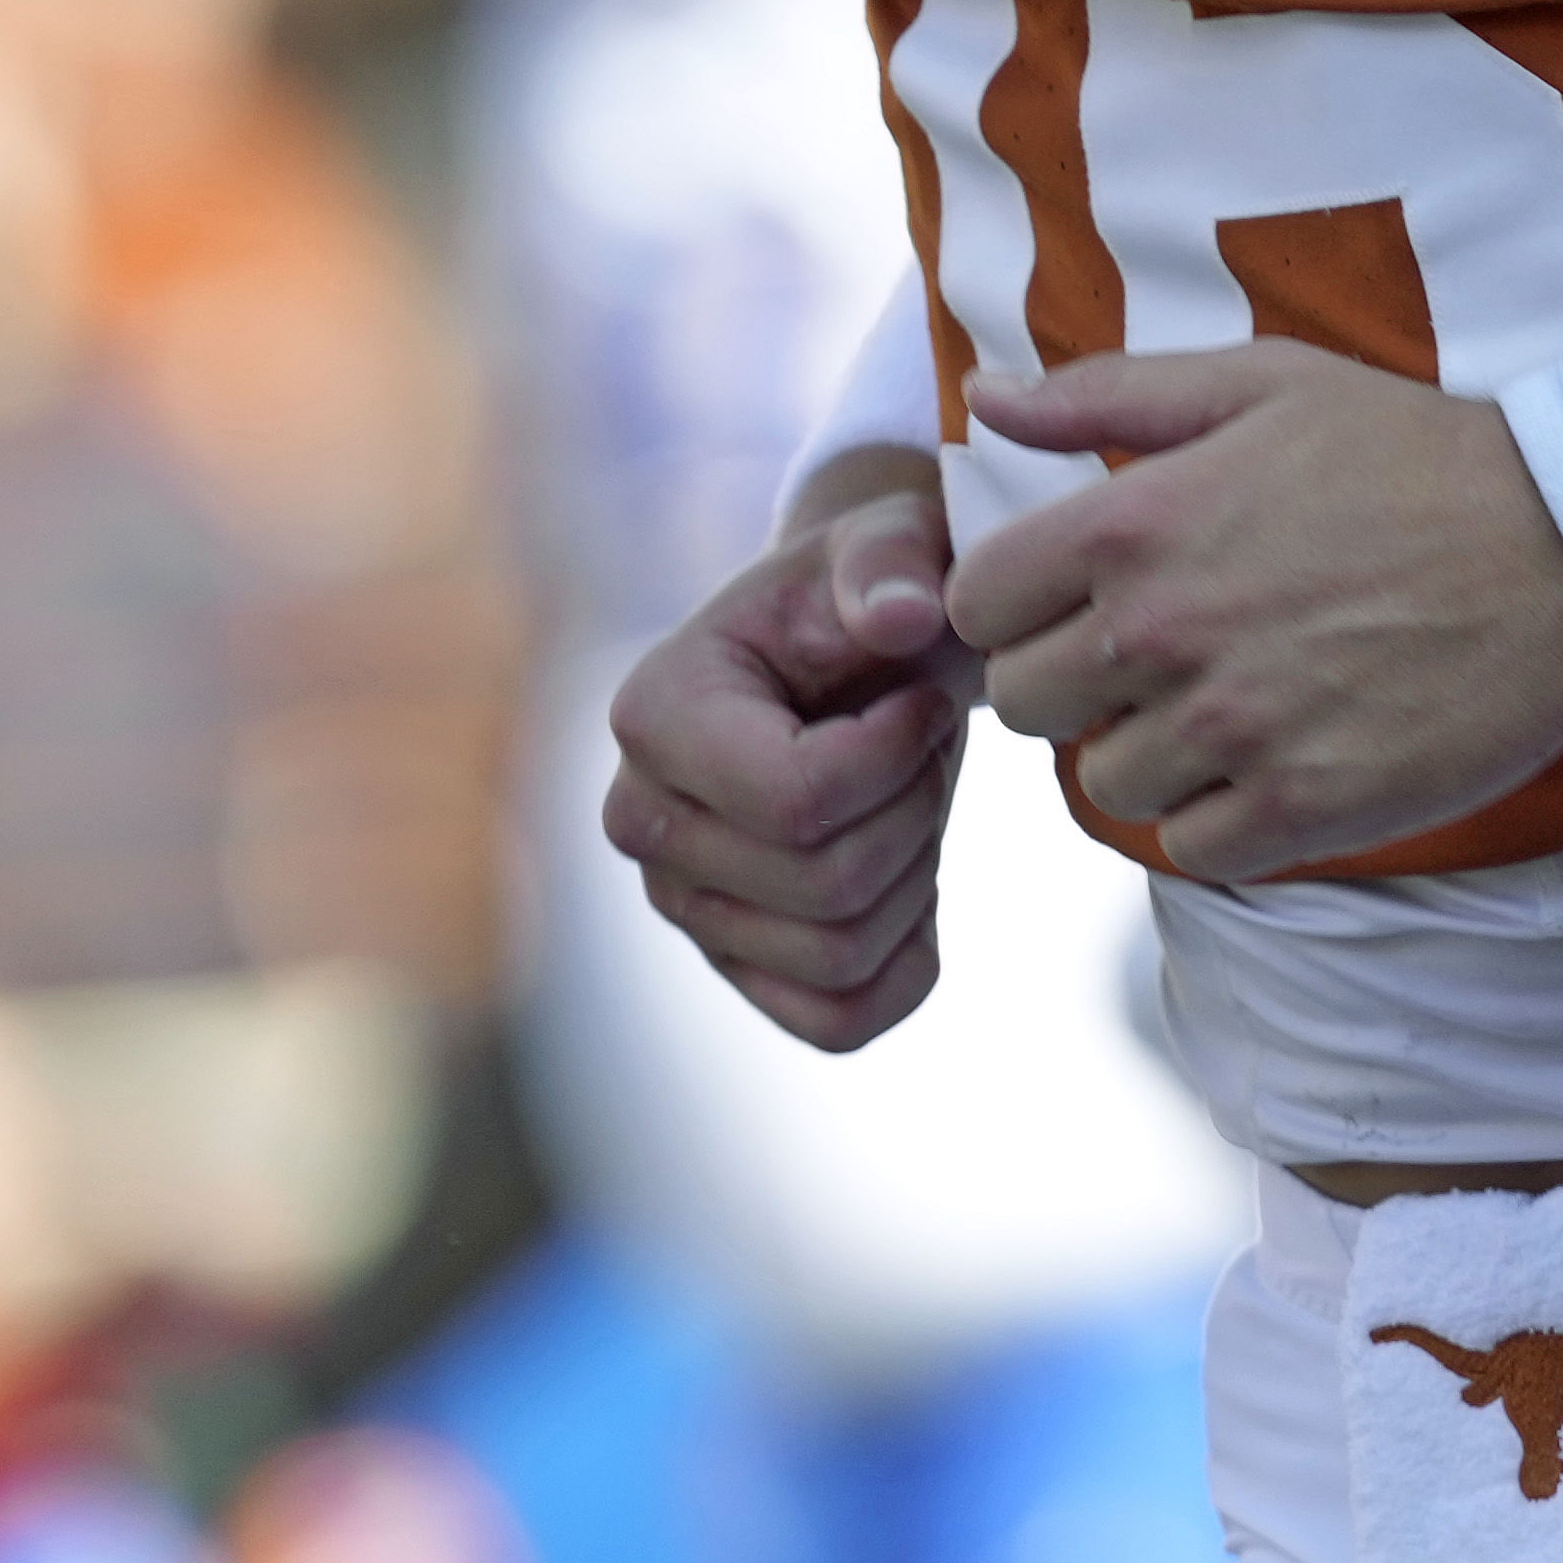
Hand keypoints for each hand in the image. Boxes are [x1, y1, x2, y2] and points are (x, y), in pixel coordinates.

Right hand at [599, 457, 970, 1048]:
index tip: (921, 700)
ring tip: (908, 795)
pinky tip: (911, 878)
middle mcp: (642, 821)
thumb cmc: (864, 595)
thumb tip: (902, 617)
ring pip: (843, 955)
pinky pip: (841, 1020)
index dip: (898, 758)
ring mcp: (681, 907)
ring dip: (917, 873)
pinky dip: (906, 960)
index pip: (796, 801)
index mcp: (652, 714)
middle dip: (915, 811)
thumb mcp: (886, 542)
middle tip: (921, 748)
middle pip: (827, 887)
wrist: (851, 654)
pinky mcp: (737, 968)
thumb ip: (892, 558)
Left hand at [952, 348, 1562, 881]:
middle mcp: (1163, 632)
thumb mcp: (1262, 383)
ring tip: (1227, 703)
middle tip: (1152, 656)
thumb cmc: (1414, 453)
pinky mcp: (1302, 808)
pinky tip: (1274, 758)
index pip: (976, 604)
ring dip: (1149, 754)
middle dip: (1069, 684)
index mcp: (1135, 523)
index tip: (1068, 603)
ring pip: (1105, 784)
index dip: (1012, 606)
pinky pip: (1194, 849)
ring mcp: (1231, 729)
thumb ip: (1107, 395)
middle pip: (1022, 705)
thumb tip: (985, 400)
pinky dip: (1221, 817)